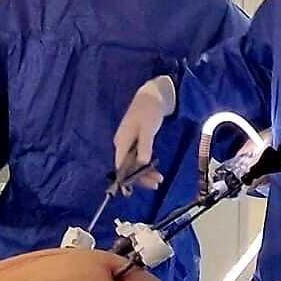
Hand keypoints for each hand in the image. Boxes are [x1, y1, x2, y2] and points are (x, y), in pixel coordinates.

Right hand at [111, 76, 175, 194]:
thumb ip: (145, 145)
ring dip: (144, 173)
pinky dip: (146, 165)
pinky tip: (154, 171)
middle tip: (157, 184)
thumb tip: (142, 163)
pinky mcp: (135, 142)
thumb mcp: (148, 129)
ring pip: (133, 163)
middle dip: (140, 177)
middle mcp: (122, 144)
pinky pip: (138, 158)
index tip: (142, 185)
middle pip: (127, 166)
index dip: (129, 178)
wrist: (151, 96)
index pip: (121, 165)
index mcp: (121, 141)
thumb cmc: (148, 111)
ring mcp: (128, 143)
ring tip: (159, 180)